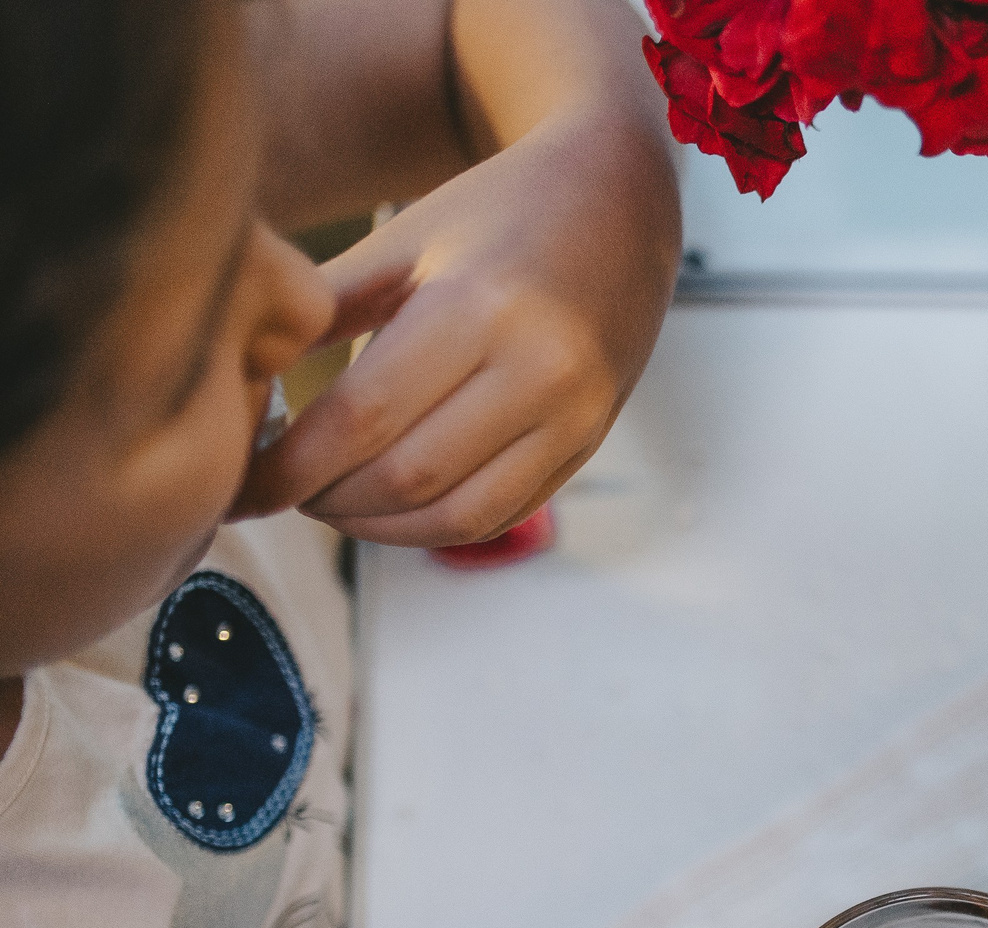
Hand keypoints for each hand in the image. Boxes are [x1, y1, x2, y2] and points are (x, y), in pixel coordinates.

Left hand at [234, 112, 677, 546]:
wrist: (619, 206)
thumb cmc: (496, 214)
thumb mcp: (402, 239)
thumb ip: (322, 307)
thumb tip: (235, 380)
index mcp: (478, 307)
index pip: (364, 417)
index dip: (289, 466)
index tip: (239, 484)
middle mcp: (539, 371)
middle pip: (409, 477)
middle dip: (326, 500)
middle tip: (277, 493)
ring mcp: (575, 417)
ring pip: (459, 515)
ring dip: (379, 528)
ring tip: (330, 504)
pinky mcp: (588, 446)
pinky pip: (502, 514)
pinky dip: (435, 527)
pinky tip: (391, 507)